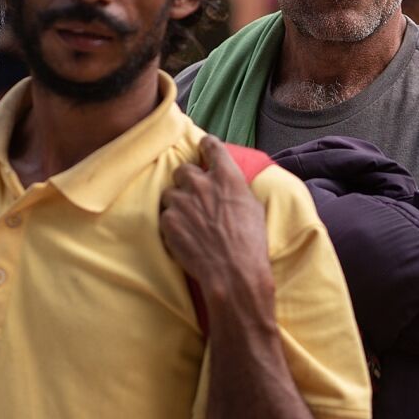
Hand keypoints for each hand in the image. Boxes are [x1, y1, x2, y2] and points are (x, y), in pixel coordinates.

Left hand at [158, 136, 271, 304]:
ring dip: (177, 202)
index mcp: (227, 177)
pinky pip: (165, 215)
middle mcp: (201, 184)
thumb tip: (229, 184)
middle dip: (187, 180)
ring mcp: (182, 202)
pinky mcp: (168, 221)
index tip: (204, 148)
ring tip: (188, 220)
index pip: (211, 146)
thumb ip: (236, 189)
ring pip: (170, 192)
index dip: (206, 146)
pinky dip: (172, 223)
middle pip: (183, 169)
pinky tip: (184, 235)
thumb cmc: (250, 243)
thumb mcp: (253, 207)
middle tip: (194, 195)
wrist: (234, 272)